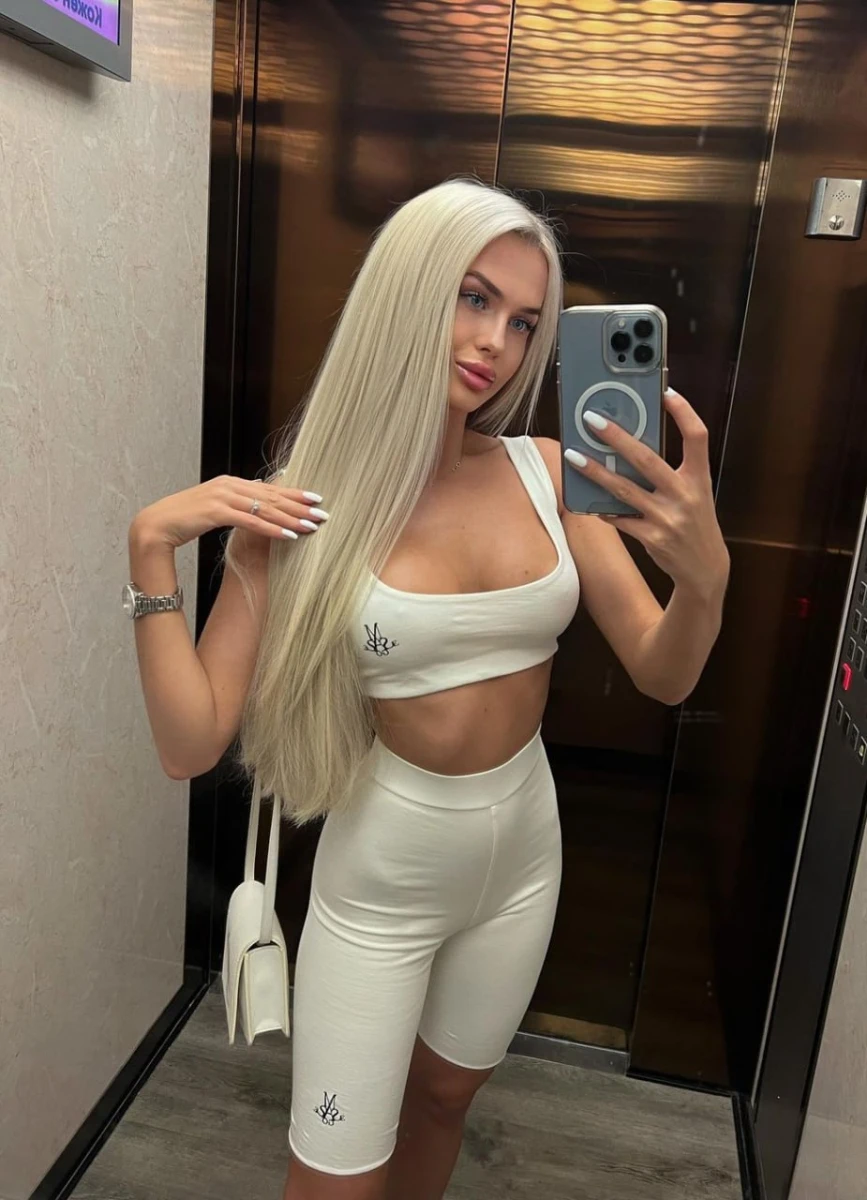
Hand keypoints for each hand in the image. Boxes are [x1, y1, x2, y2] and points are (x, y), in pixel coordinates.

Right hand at [128, 474, 328, 551]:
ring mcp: (222, 496)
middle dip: (300, 505)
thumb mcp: (214, 511)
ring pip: (266, 508)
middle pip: (272, 496)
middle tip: (323, 513)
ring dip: (291, 518)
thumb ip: (235, 507)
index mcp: (230, 483)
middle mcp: (229, 485)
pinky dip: (272, 529)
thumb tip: (255, 511)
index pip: (269, 488)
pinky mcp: (216, 511)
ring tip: (312, 526)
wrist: (155, 526)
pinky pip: (251, 521)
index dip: (294, 494)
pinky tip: (289, 536)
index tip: (315, 500)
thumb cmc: (183, 521)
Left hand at [564, 388, 728, 598]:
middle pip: (648, 459)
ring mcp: (668, 518)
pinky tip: (587, 501)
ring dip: (596, 472)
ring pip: (624, 490)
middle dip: (617, 437)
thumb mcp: (695, 493)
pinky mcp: (652, 538)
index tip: (667, 392)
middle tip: (592, 420)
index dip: (684, 413)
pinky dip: (603, 509)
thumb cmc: (694, 522)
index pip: (697, 437)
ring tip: (574, 456)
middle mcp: (686, 496)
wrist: (705, 569)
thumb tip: (631, 447)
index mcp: (700, 478)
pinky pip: (620, 519)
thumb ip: (671, 472)